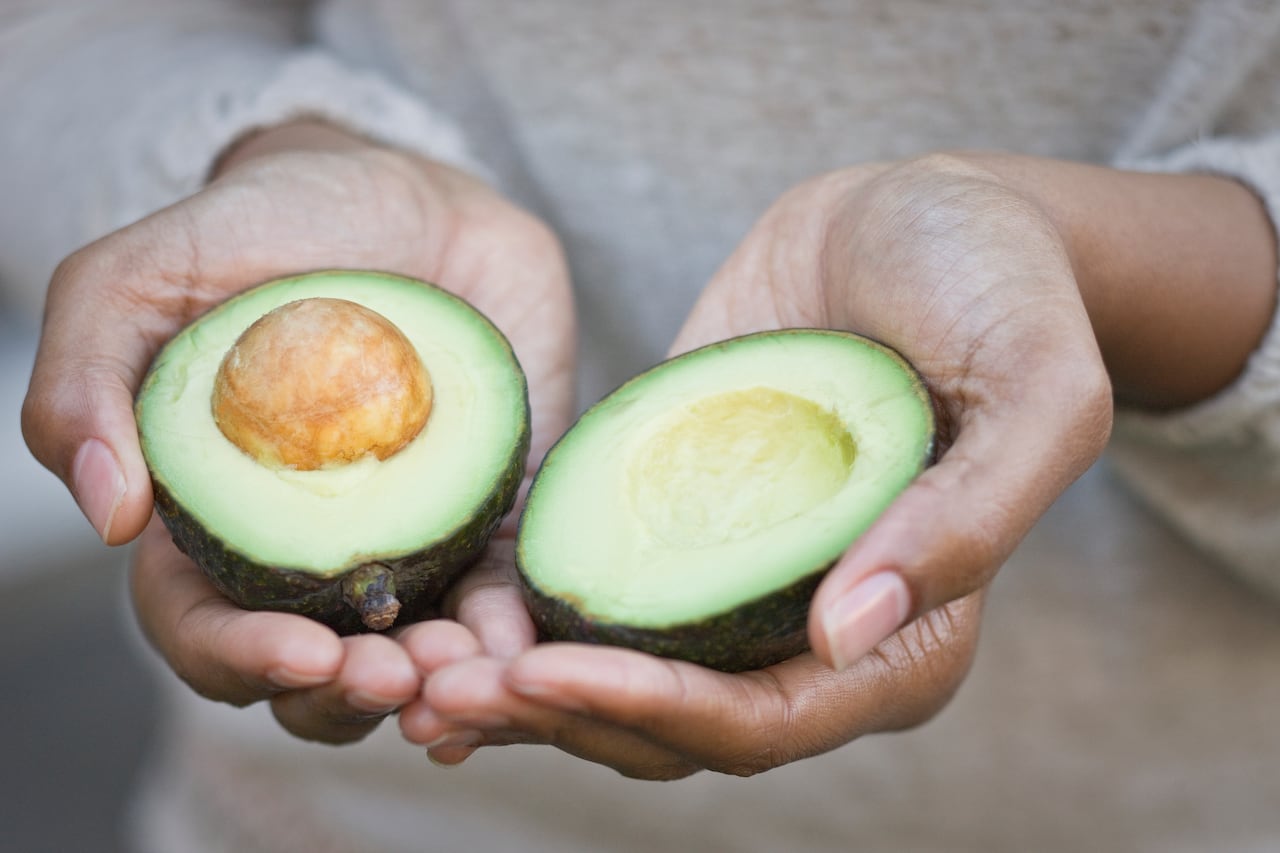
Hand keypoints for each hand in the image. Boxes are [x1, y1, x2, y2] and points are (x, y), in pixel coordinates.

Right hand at [22, 122, 574, 742]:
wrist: (407, 197)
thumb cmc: (266, 230)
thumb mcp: (139, 278)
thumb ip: (83, 385)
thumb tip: (110, 516)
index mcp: (213, 526)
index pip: (206, 633)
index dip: (244, 661)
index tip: (306, 654)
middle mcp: (309, 555)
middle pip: (316, 676)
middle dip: (353, 695)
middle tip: (398, 676)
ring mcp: (409, 543)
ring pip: (416, 660)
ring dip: (441, 685)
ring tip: (473, 669)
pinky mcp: (496, 517)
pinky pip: (507, 598)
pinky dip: (515, 637)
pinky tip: (527, 650)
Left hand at [400, 153, 1114, 773]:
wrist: (917, 214)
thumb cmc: (997, 288)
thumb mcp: (1036, 387)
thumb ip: (967, 521)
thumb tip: (845, 635)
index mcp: (904, 641)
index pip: (766, 720)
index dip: (656, 713)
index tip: (546, 678)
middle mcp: (813, 635)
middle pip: (674, 723)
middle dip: (561, 718)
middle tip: (438, 695)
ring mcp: (734, 582)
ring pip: (619, 675)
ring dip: (519, 689)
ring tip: (411, 670)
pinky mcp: (674, 520)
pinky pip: (593, 592)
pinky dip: (520, 615)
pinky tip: (440, 610)